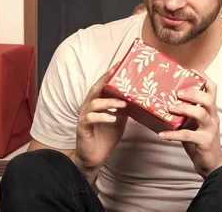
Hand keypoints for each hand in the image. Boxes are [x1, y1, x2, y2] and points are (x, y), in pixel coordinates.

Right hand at [74, 63, 128, 177]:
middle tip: (117, 73)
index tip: (120, 64)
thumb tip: (139, 97)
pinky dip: (103, 116)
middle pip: (95, 89)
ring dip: (110, 102)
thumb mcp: (120, 120)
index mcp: (97, 102)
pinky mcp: (82, 127)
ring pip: (94, 103)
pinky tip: (113, 118)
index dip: (109, 74)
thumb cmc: (106, 136)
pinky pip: (91, 118)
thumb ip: (125, 108)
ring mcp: (84, 117)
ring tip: (123, 104)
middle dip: (106, 80)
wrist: (94, 157)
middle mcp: (88, 107)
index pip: (102, 85)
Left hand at [158, 71, 221, 178]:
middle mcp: (212, 117)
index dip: (203, 77)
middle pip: (208, 99)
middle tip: (178, 93)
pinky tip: (162, 134)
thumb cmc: (199, 141)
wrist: (211, 164)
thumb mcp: (193, 124)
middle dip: (193, 93)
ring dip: (184, 109)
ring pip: (201, 114)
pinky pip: (188, 135)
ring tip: (169, 108)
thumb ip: (185, 113)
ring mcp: (210, 129)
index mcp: (210, 110)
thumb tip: (164, 101)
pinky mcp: (204, 142)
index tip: (190, 70)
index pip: (212, 89)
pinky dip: (173, 134)